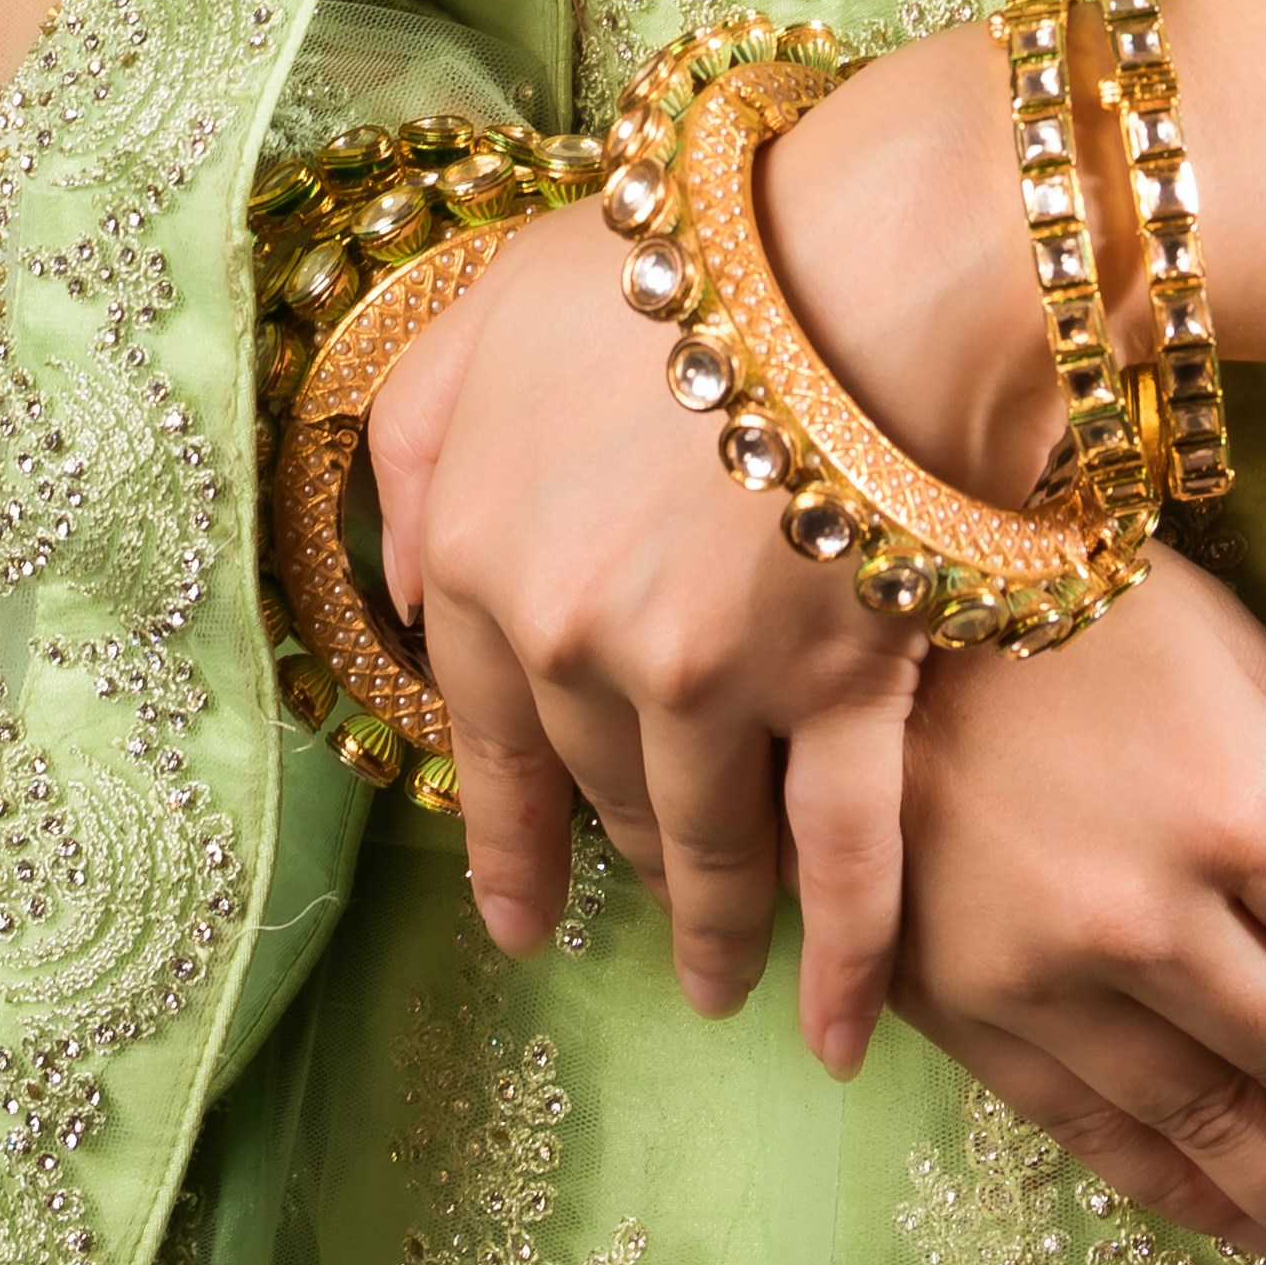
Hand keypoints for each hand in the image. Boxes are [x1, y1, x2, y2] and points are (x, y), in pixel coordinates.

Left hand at [364, 186, 927, 1052]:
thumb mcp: (498, 303)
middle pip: (598, 786)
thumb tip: (399, 582)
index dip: (506, 831)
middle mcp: (574, 632)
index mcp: (483, 546)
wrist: (866, 232)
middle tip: (654, 915)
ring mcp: (709, 674)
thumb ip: (422, 437)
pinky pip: (838, 861)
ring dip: (716, 926)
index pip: (483, 728)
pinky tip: (829, 1031)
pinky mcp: (842, 685)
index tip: (517, 917)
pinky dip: (836, 958)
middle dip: (623, 854)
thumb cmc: (692, 242)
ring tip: (728, 985)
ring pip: (706, 838)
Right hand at [891, 553, 1265, 1264]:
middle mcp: (1163, 912)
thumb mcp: (1235, 641)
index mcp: (1246, 803)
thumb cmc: (1067, 600)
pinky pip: (1103, 1136)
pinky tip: (1257, 1238)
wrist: (858, 604)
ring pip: (1224, 1130)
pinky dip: (1189, 1199)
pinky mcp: (974, 1015)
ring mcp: (1059, 977)